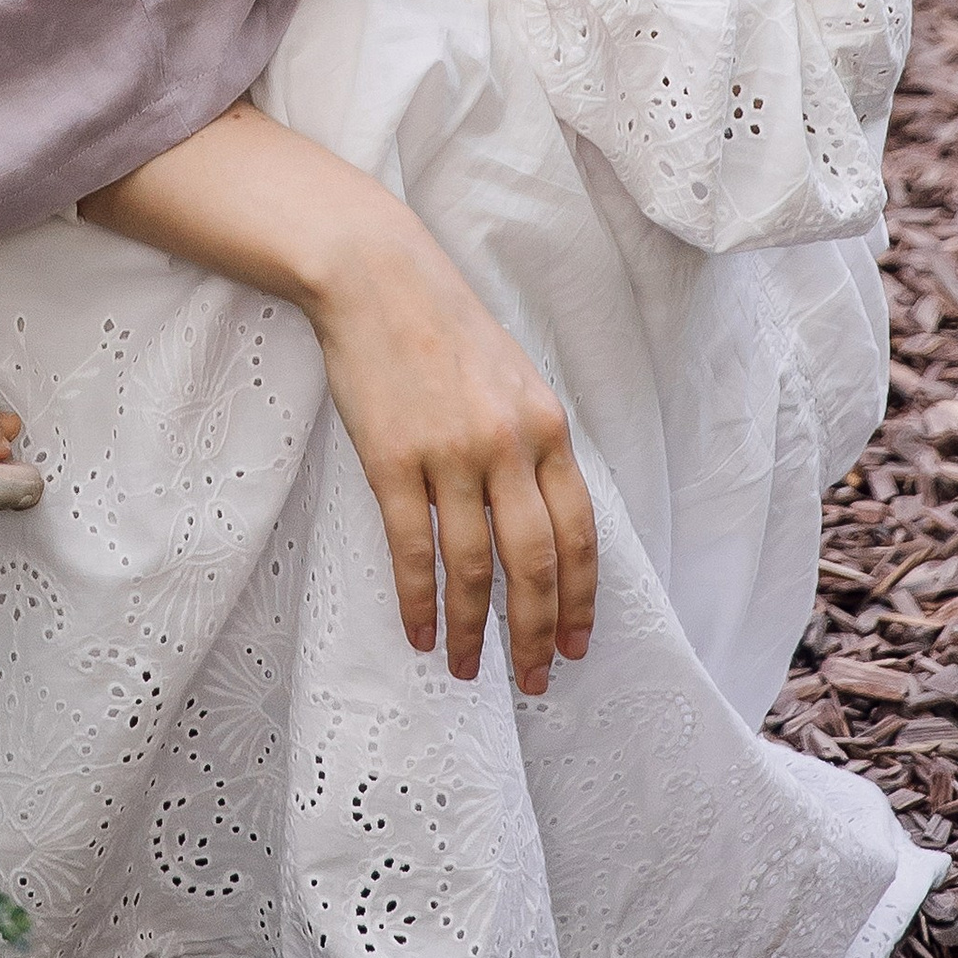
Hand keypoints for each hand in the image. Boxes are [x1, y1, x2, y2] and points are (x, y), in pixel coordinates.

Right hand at [308, 208, 596, 689]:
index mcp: (547, 427)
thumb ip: (533, 445)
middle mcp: (508, 445)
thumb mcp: (513, 380)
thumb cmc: (444, 327)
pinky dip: (418, 600)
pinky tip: (419, 632)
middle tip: (533, 680)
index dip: (580, 599)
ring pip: (471, 567)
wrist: (377, 276)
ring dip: (471, 630)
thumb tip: (544, 522)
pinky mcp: (392, 459)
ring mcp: (449, 453)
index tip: (575, 646)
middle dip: (536, 633)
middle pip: (534, 564)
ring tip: (466, 668)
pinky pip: (411, 549)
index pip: (578, 533)